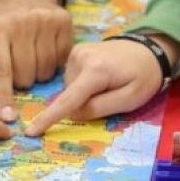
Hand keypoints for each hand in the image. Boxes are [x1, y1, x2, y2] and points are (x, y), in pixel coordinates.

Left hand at [0, 0, 72, 122]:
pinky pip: (61, 62)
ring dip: (36, 74)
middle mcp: (22, 23)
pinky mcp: (64, 22)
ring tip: (28, 58)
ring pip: (44, 72)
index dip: (3, 96)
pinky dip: (52, 64)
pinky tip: (44, 51)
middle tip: (14, 66)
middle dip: (18, 81)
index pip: (1, 70)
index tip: (8, 118)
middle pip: (24, 76)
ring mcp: (46, 21)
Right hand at [24, 35, 179, 136]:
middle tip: (111, 93)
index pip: (68, 100)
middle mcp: (80, 57)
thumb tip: (73, 113)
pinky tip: (99, 76)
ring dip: (84, 93)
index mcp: (96, 71)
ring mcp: (76, 52)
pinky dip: (83, 83)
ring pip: (70, 88)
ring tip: (108, 82)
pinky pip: (72, 78)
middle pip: (71, 96)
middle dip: (85, 103)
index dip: (49, 118)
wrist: (148, 49)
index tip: (31, 131)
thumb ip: (100, 109)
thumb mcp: (130, 100)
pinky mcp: (74, 51)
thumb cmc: (144, 77)